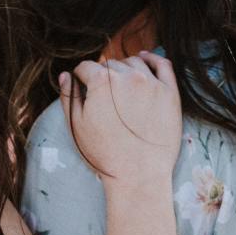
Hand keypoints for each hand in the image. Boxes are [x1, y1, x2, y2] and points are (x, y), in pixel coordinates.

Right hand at [60, 51, 181, 192]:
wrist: (139, 175)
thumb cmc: (105, 154)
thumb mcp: (77, 127)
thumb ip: (69, 97)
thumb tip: (65, 76)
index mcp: (101, 81)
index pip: (85, 67)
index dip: (80, 77)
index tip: (82, 85)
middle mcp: (127, 76)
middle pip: (110, 64)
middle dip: (103, 75)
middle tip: (103, 93)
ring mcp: (151, 83)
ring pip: (134, 62)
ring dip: (125, 68)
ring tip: (122, 82)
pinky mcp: (170, 93)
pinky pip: (163, 65)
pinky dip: (153, 59)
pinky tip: (145, 60)